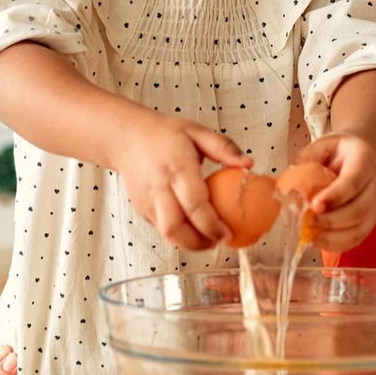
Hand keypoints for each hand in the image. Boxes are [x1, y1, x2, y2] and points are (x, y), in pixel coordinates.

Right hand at [113, 115, 251, 250]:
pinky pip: (161, 230)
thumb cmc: (164, 134)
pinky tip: (193, 229)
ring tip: (208, 239)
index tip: (228, 234)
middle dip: (199, 243)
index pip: (194, 204)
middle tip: (219, 241)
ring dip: (190, 243)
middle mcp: (159, 187)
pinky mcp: (142, 210)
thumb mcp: (197, 131)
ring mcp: (147, 201)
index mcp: (177, 167)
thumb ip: (224, 147)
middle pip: (175, 228)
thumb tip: (249, 164)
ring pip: (167, 234)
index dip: (212, 225)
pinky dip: (179, 235)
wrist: (127, 137)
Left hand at [290, 132, 375, 252]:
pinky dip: (335, 244)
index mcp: (364, 161)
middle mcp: (375, 186)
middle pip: (359, 210)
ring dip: (331, 236)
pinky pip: (355, 240)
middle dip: (330, 221)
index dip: (335, 196)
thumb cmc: (340, 151)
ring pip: (359, 230)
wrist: (362, 157)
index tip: (315, 205)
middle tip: (307, 222)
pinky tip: (317, 239)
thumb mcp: (323, 144)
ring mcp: (375, 207)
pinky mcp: (370, 223)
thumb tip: (290, 181)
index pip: (353, 182)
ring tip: (309, 234)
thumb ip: (307, 159)